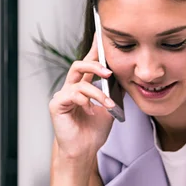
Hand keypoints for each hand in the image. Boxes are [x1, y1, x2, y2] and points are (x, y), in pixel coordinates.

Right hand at [49, 35, 118, 159]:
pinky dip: (85, 102)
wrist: (84, 150)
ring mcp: (63, 96)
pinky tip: (91, 112)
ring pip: (79, 82)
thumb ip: (115, 92)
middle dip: (94, 65)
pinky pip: (71, 95)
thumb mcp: (111, 108)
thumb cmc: (94, 131)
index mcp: (83, 87)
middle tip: (109, 72)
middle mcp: (71, 88)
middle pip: (79, 65)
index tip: (101, 36)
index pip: (88, 64)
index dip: (94, 50)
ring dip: (97, 92)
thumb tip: (128, 78)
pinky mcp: (57, 105)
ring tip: (108, 103)